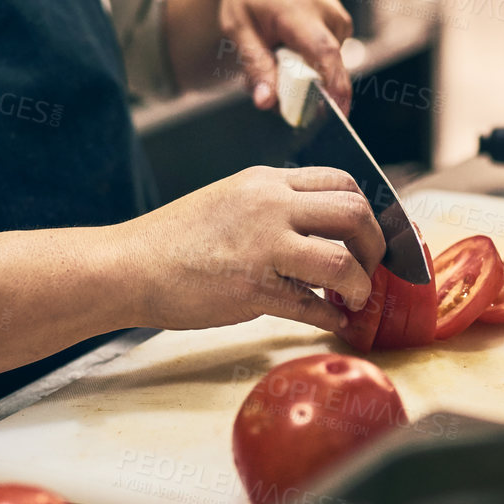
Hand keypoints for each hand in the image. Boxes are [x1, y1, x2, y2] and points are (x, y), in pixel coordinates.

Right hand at [110, 166, 384, 332]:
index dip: (367, 212)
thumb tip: (318, 229)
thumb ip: (273, 205)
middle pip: (354, 213)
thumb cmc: (174, 240)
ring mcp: (262, 246)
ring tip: (353, 299)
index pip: (342, 182)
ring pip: (342, 261)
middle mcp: (269, 205)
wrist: (128, 266)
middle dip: (375, 246)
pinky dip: (331, 318)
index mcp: (265, 181)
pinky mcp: (252, 288)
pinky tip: (332, 323)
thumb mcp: (229, 199)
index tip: (368, 237)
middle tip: (370, 268)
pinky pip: (312, 306)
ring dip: (359, 286)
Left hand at [219, 0, 353, 112]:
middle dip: (304, 90)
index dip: (335, 88)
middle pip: (327, 69)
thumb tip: (267, 103)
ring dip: (301, 72)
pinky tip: (289, 45)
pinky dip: (307, 60)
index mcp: (301, 12)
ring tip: (276, 53)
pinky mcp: (341, 23)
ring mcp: (339, 18)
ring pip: (325, 65)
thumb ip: (254, 66)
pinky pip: (327, 55)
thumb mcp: (238, 28)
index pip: (326, 55)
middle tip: (273, 87)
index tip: (338, 115)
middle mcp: (328, 14)